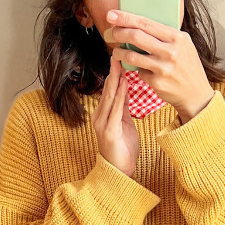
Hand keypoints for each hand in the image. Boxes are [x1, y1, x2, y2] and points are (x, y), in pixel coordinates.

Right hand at [91, 50, 140, 176]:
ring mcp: (102, 123)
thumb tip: (125, 87)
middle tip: (118, 53)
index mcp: (103, 114)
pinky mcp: (108, 131)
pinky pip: (115, 109)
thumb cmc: (123, 149)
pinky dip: (119, 95)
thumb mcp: (124, 123)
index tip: (120, 58)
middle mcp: (99, 117)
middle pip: (107, 90)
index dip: (114, 74)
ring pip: (109, 97)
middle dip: (113, 71)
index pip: (109, 90)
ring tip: (120, 63)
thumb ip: (123, 106)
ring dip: (115, 79)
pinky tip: (123, 83)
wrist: (119, 172)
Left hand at [103, 10, 214, 123]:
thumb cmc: (187, 67)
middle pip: (136, 37)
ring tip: (116, 52)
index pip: (146, 23)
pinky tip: (141, 70)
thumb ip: (164, 36)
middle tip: (110, 33)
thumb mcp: (183, 46)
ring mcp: (164, 68)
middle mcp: (171, 51)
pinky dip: (137, 70)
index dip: (126, 18)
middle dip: (118, 33)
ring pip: (132, 56)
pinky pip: (139, 72)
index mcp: (177, 37)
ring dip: (120, 53)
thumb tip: (138, 25)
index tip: (112, 15)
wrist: (196, 94)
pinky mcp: (158, 82)